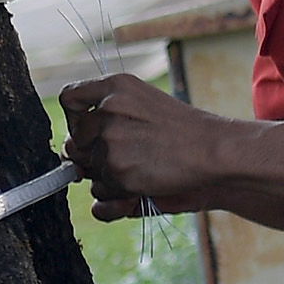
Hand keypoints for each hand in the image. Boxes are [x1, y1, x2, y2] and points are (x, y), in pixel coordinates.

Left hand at [56, 75, 238, 220]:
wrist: (215, 150)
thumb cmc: (182, 130)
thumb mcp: (143, 101)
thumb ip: (107, 113)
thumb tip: (68, 145)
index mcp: (114, 86)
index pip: (68, 98)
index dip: (74, 120)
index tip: (90, 132)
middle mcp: (107, 110)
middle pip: (73, 143)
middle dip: (92, 156)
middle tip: (125, 158)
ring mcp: (110, 141)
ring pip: (87, 172)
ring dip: (109, 179)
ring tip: (143, 170)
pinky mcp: (118, 171)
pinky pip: (99, 194)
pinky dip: (116, 197)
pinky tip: (140, 187)